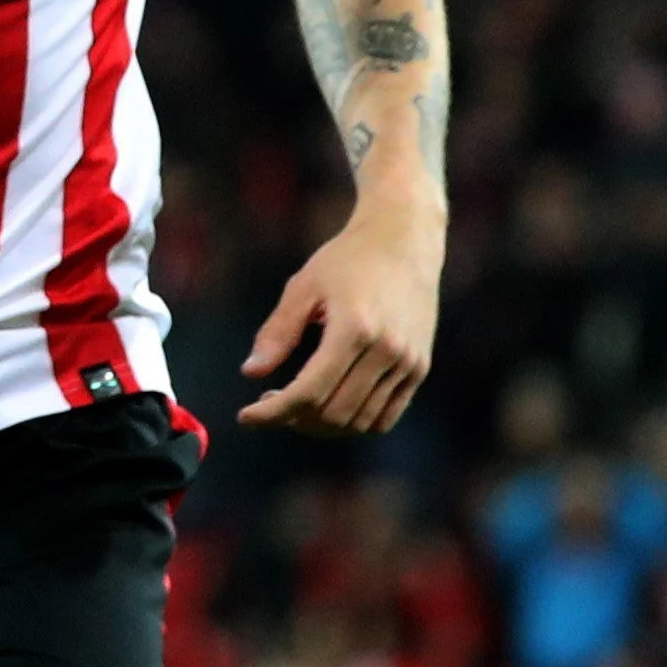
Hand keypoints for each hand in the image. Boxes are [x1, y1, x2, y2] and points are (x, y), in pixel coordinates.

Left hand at [239, 202, 442, 434]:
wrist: (404, 240)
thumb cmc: (347, 259)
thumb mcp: (303, 286)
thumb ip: (278, 331)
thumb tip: (250, 372)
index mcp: (354, 329)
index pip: (309, 392)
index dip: (273, 412)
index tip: (246, 416)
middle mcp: (387, 351)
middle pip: (335, 414)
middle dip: (294, 420)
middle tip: (269, 403)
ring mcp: (408, 363)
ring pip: (361, 422)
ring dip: (322, 426)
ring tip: (295, 406)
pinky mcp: (420, 367)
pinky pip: (386, 416)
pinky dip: (353, 422)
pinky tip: (328, 405)